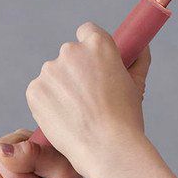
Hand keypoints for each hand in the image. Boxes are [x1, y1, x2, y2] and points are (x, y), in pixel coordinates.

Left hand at [24, 22, 151, 177]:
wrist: (106, 146)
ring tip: (78, 112)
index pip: (86, 31)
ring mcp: (51, 70)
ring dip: (61, 86)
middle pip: (69, 54)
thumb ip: (138, 60)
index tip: (93, 63)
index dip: (90, 48)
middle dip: (76, 70)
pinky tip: (64, 117)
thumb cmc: (126, 117)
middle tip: (88, 95)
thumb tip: (142, 46)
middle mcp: (72, 51)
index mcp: (99, 44)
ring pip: (54, 74)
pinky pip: (41, 91)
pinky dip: (49, 101)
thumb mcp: (137, 84)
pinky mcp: (35, 89)